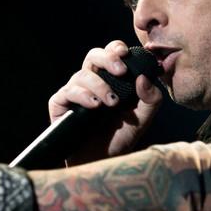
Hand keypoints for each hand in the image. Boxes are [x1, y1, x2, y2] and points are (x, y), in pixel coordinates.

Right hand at [48, 40, 162, 162]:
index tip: (125, 54)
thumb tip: (144, 78)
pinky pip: (67, 91)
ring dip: (99, 85)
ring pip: (82, 74)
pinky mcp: (60, 105)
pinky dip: (82, 95)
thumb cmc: (120, 137)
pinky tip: (94, 105)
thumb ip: (151, 98)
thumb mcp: (143, 118)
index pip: (110, 54)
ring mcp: (74, 92)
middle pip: (93, 55)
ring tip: (111, 102)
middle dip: (107, 58)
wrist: (102, 162)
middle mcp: (90, 82)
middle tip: (121, 71)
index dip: (115, 48)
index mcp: (110, 79)